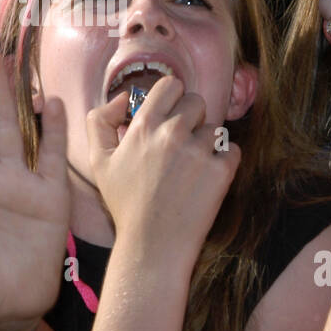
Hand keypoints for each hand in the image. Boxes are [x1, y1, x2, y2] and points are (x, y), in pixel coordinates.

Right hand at [86, 76, 239, 263]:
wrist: (153, 245)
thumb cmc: (126, 204)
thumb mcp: (99, 161)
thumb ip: (99, 121)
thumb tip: (122, 99)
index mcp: (144, 126)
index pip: (171, 85)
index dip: (172, 98)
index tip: (169, 116)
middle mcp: (172, 133)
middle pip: (196, 102)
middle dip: (191, 119)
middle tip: (179, 146)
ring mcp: (199, 152)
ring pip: (215, 127)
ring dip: (207, 143)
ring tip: (191, 168)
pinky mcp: (222, 172)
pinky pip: (232, 150)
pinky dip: (224, 161)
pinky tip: (205, 179)